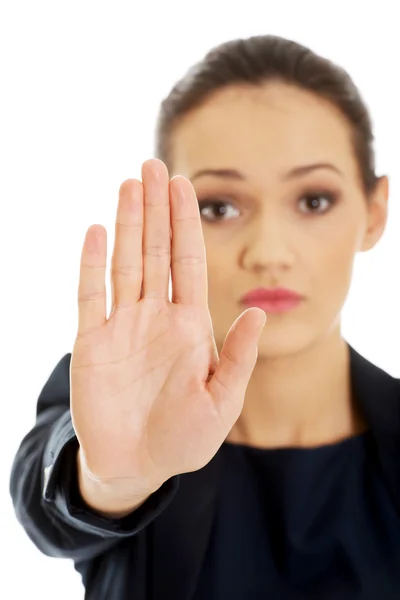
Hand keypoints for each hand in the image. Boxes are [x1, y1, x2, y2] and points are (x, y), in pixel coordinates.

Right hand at [70, 158, 266, 496]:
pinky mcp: (91, 344)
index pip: (188, 262)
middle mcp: (155, 316)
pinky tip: (97, 232)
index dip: (186, 223)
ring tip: (128, 185)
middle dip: (155, 208)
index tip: (184, 185)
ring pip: (124, 263)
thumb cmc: (183, 438)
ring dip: (127, 224)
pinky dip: (91, 264)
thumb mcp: (222, 401)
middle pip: (155, 251)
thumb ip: (238, 357)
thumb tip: (259, 314)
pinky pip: (90, 296)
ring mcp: (122, 326)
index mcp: (189, 326)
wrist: (137, 466)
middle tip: (151, 165)